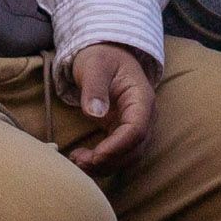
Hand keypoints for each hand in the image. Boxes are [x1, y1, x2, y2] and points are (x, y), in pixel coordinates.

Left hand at [66, 42, 160, 169]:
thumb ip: (95, 87)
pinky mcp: (123, 133)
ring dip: (104, 165)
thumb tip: (94, 113)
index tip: (96, 155)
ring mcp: (135, 126)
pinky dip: (101, 163)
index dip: (118, 146)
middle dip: (109, 161)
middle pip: (134, 149)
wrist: (106, 55)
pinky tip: (80, 160)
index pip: (137, 130)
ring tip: (76, 161)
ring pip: (127, 157)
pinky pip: (118, 155)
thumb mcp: (95, 66)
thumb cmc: (101, 57)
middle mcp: (144, 116)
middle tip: (79, 162)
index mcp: (141, 99)